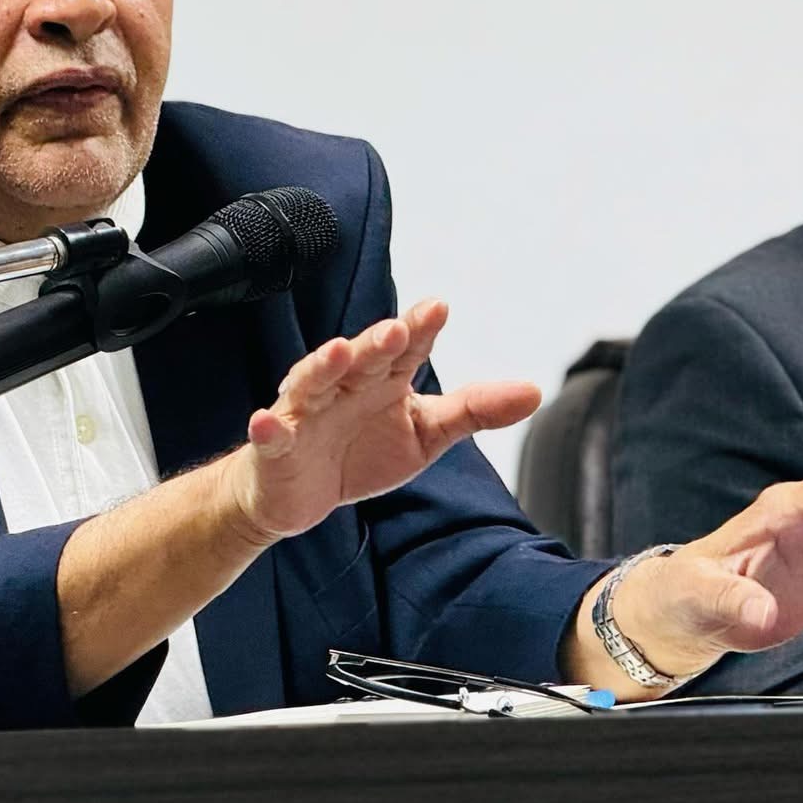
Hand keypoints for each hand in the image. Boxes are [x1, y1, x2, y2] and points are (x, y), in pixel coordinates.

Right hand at [226, 298, 539, 543]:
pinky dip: (268, 428)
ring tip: (338, 352)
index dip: (419, 328)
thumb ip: (474, 410)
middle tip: (396, 329)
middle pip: (361, 359)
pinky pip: (270, 435)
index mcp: (382, 379)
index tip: (439, 307)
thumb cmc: (361, 451)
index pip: (405, 349)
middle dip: (376, 343)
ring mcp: (306, 413)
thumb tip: (535, 391)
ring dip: (322, 366)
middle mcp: (343, 386)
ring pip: (312, 384)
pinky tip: (266, 421)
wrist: (300, 494)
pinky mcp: (277, 446)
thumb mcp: (425, 434)